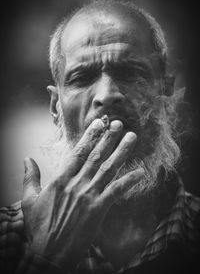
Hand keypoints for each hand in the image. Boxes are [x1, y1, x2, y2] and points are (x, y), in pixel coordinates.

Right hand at [22, 119, 143, 269]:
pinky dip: (129, 181)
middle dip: (108, 138)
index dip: (89, 137)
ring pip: (108, 168)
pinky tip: (141, 172)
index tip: (98, 124)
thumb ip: (30, 178)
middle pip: (95, 156)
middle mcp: (77, 184)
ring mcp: (89, 196)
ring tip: (131, 137)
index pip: (78, 152)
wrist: (49, 254)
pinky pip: (117, 191)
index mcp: (60, 180)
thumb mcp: (29, 201)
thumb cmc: (39, 228)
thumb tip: (26, 159)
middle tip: (118, 124)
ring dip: (121, 152)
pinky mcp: (99, 209)